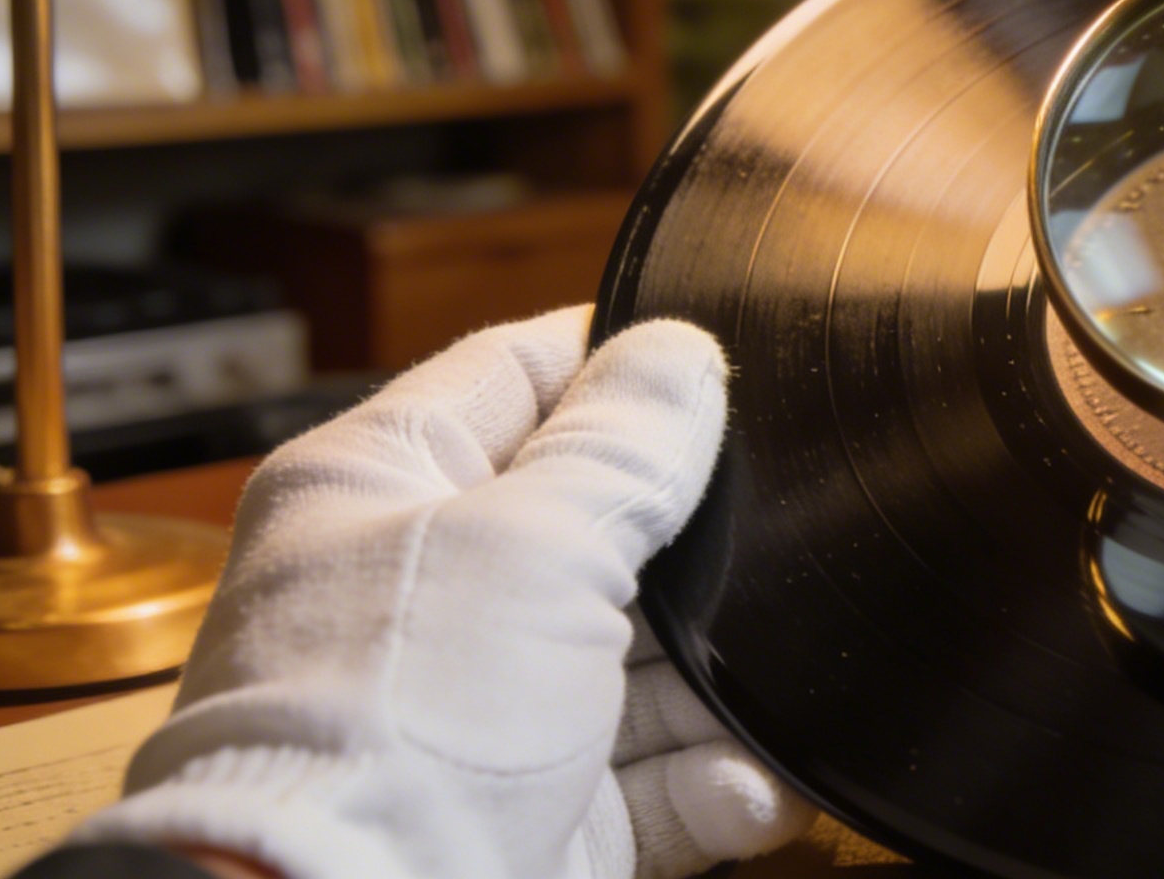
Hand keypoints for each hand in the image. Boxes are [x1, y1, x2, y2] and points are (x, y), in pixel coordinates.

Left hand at [69, 308, 809, 878]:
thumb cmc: (386, 730)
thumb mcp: (531, 545)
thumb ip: (621, 447)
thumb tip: (679, 353)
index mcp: (382, 486)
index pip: (515, 373)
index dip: (618, 356)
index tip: (717, 349)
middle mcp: (430, 594)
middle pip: (600, 526)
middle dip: (696, 545)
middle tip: (781, 529)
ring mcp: (484, 711)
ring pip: (644, 662)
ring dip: (721, 682)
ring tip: (773, 685)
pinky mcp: (539, 813)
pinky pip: (659, 778)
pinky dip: (715, 780)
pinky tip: (751, 779)